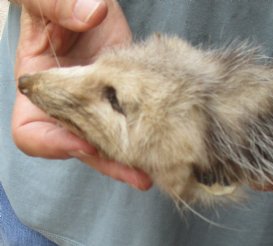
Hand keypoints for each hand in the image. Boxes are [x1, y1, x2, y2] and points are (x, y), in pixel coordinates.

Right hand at [12, 0, 151, 189]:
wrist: (87, 6)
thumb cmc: (57, 3)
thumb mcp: (47, 1)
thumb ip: (59, 4)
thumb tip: (91, 15)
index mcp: (40, 89)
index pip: (32, 133)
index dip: (54, 144)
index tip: (86, 141)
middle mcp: (68, 106)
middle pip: (79, 147)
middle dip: (107, 161)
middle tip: (137, 174)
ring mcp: (97, 105)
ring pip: (109, 142)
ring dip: (130, 159)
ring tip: (154, 169)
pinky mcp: (122, 98)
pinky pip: (130, 124)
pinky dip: (144, 138)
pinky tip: (164, 145)